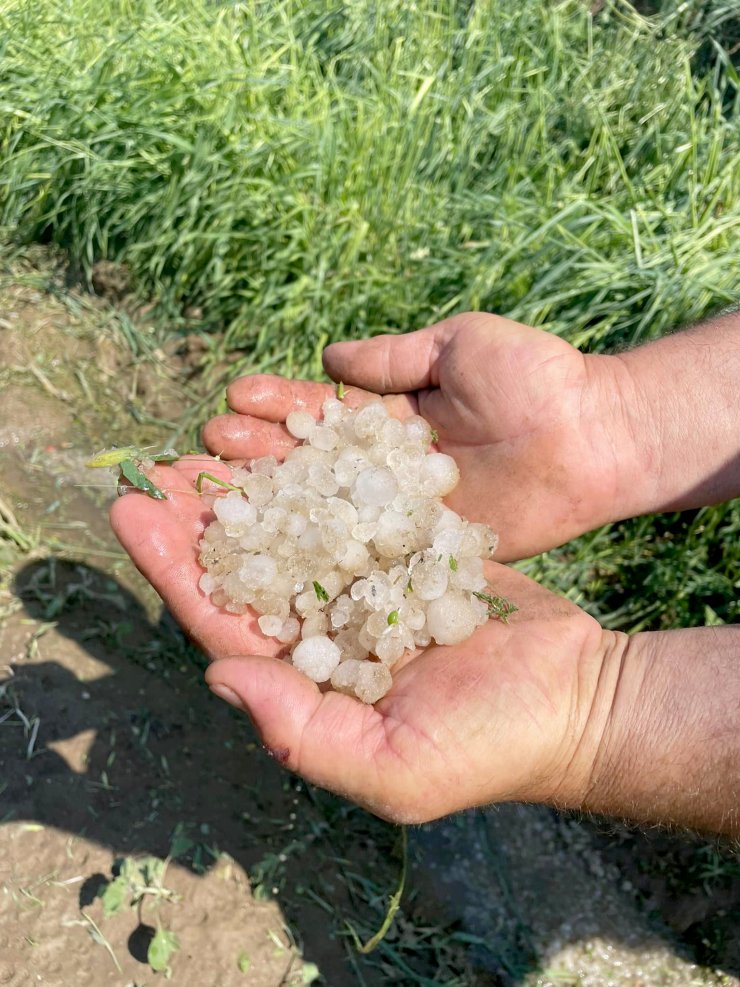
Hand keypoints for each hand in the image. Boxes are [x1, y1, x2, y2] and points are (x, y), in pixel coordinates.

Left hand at [110, 460, 616, 822]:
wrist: (579, 697)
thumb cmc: (492, 745)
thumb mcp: (395, 768)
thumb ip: (302, 730)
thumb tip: (218, 672)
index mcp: (310, 682)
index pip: (224, 622)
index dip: (173, 569)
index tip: (131, 513)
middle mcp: (328, 630)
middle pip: (249, 566)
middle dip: (200, 518)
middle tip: (156, 465)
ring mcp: (369, 587)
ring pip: (295, 529)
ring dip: (252, 487)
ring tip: (209, 440)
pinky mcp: (411, 550)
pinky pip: (354, 506)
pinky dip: (319, 473)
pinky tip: (289, 438)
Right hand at [202, 312, 634, 560]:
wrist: (597, 437)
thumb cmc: (536, 378)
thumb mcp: (460, 346)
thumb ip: (395, 357)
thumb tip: (328, 359)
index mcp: (392, 416)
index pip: (319, 413)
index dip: (276, 408)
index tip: (232, 400)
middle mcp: (388, 469)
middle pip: (309, 466)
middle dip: (254, 458)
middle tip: (201, 453)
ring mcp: (404, 514)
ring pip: (326, 512)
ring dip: (272, 506)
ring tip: (217, 496)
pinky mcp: (427, 552)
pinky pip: (368, 554)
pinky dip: (323, 556)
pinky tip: (275, 556)